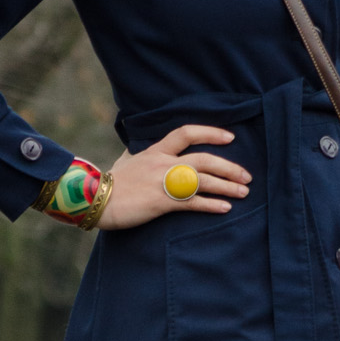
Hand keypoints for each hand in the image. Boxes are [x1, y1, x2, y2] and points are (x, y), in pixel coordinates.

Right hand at [97, 124, 250, 230]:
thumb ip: (136, 153)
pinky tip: (226, 208)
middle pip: (204, 159)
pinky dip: (212, 205)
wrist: (93, 199)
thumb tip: (136, 148)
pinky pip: (193, 203)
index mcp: (155, 150)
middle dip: (229, 166)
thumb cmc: (109, 182)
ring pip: (203, 181)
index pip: (187, 132)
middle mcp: (163, 163)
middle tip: (246, 175)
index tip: (230, 137)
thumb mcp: (124, 160)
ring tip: (244, 191)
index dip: (211, 132)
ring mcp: (163, 182)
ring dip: (227, 186)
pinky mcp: (162, 202)